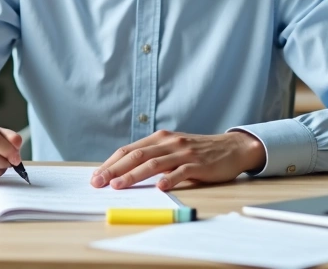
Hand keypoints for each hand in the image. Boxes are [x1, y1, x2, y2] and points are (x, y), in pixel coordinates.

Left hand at [91, 130, 265, 190]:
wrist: (231, 148)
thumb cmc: (198, 151)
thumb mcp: (173, 149)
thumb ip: (153, 156)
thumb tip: (124, 171)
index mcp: (160, 139)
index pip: (129, 150)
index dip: (111, 163)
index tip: (96, 176)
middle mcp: (169, 143)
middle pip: (137, 156)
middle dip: (115, 170)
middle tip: (99, 182)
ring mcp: (184, 153)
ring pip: (154, 164)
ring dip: (134, 175)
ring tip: (119, 185)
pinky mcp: (198, 164)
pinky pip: (181, 172)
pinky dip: (170, 179)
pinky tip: (159, 187)